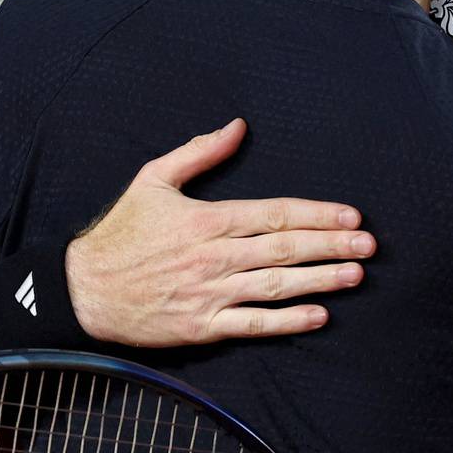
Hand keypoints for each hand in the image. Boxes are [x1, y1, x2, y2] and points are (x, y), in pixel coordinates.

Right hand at [65, 118, 374, 346]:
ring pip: (276, 285)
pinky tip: (318, 315)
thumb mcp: (153, 179)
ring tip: (355, 276)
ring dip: (319, 280)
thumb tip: (238, 127)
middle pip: (285, 248)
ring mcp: (209, 293)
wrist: (82, 289)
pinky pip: (253, 324)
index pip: (275, 213)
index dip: (318, 215)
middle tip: (370, 246)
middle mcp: (214, 256)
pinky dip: (287, 321)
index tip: (351, 217)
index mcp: (207, 219)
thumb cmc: (120, 233)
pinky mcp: (202, 326)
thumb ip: (199, 151)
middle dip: (332, 246)